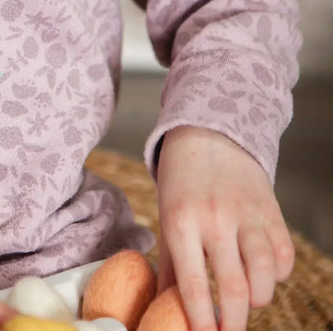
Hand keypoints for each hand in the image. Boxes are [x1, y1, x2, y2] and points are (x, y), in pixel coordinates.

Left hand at [155, 126, 294, 330]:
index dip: (201, 318)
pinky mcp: (271, 210)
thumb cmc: (181, 186)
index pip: (192, 283)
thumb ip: (172, 265)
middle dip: (234, 321)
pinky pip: (285, 254)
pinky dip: (279, 274)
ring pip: (266, 273)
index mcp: (180, 224)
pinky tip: (266, 275)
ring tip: (247, 301)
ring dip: (259, 298)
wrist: (208, 138)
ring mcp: (246, 215)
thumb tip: (168, 306)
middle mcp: (214, 220)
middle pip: (234, 286)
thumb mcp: (167, 219)